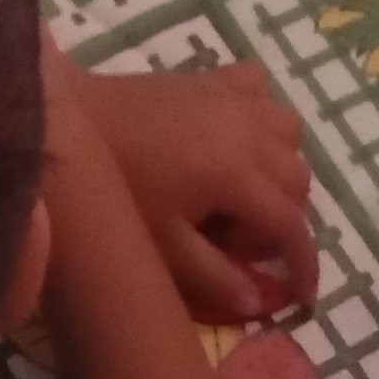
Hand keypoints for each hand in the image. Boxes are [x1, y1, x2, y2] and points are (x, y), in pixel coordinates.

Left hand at [80, 58, 318, 324]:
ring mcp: (231, 96)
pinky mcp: (211, 78)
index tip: (304, 295)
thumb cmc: (119, 190)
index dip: (304, 262)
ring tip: (243, 195)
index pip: (291, 222)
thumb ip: (216, 277)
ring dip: (280, 166)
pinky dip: (262, 114)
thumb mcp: (164, 247)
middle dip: (285, 219)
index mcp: (237, 171)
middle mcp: (247, 128)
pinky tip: (237, 136)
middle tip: (244, 245)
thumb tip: (260, 300)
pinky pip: (260, 88)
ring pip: (289, 130)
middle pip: (298, 178)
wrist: (73, 124)